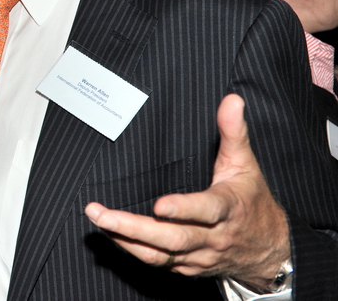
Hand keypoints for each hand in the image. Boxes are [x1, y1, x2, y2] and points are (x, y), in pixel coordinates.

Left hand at [85, 94, 289, 288]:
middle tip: (101, 214)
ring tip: (97, 219)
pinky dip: (132, 249)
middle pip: (173, 238)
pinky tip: (111, 234)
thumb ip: (234, 132)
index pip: (206, 210)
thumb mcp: (246, 164)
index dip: (183, 209)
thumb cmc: (252, 201)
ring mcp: (198, 255)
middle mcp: (212, 237)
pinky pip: (157, 261)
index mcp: (228, 208)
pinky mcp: (187, 266)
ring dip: (125, 239)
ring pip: (160, 254)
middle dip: (134, 227)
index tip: (158, 206)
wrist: (269, 249)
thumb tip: (231, 100)